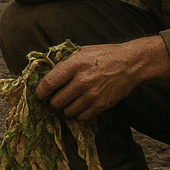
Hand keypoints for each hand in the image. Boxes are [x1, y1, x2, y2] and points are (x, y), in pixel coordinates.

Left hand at [34, 37, 169, 121]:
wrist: (129, 64)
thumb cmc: (103, 55)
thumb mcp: (81, 52)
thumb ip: (63, 62)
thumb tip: (43, 74)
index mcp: (75, 64)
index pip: (48, 83)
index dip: (40, 92)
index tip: (40, 95)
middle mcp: (82, 81)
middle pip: (55, 102)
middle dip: (51, 103)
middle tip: (53, 100)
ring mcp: (92, 95)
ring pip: (67, 112)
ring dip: (65, 109)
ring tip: (68, 102)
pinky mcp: (101, 106)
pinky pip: (81, 117)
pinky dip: (78, 114)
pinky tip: (80, 105)